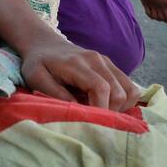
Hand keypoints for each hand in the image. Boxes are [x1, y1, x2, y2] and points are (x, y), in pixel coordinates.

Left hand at [18, 41, 141, 111]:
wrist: (45, 43)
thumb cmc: (38, 63)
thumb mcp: (36, 78)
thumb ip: (55, 93)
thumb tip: (78, 110)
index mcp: (77, 64)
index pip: (100, 88)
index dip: (100, 109)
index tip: (91, 123)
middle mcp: (97, 60)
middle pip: (118, 92)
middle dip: (110, 112)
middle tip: (95, 122)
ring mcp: (107, 62)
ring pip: (130, 90)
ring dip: (121, 108)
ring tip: (102, 115)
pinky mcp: (111, 66)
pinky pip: (130, 86)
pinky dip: (125, 101)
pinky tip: (108, 107)